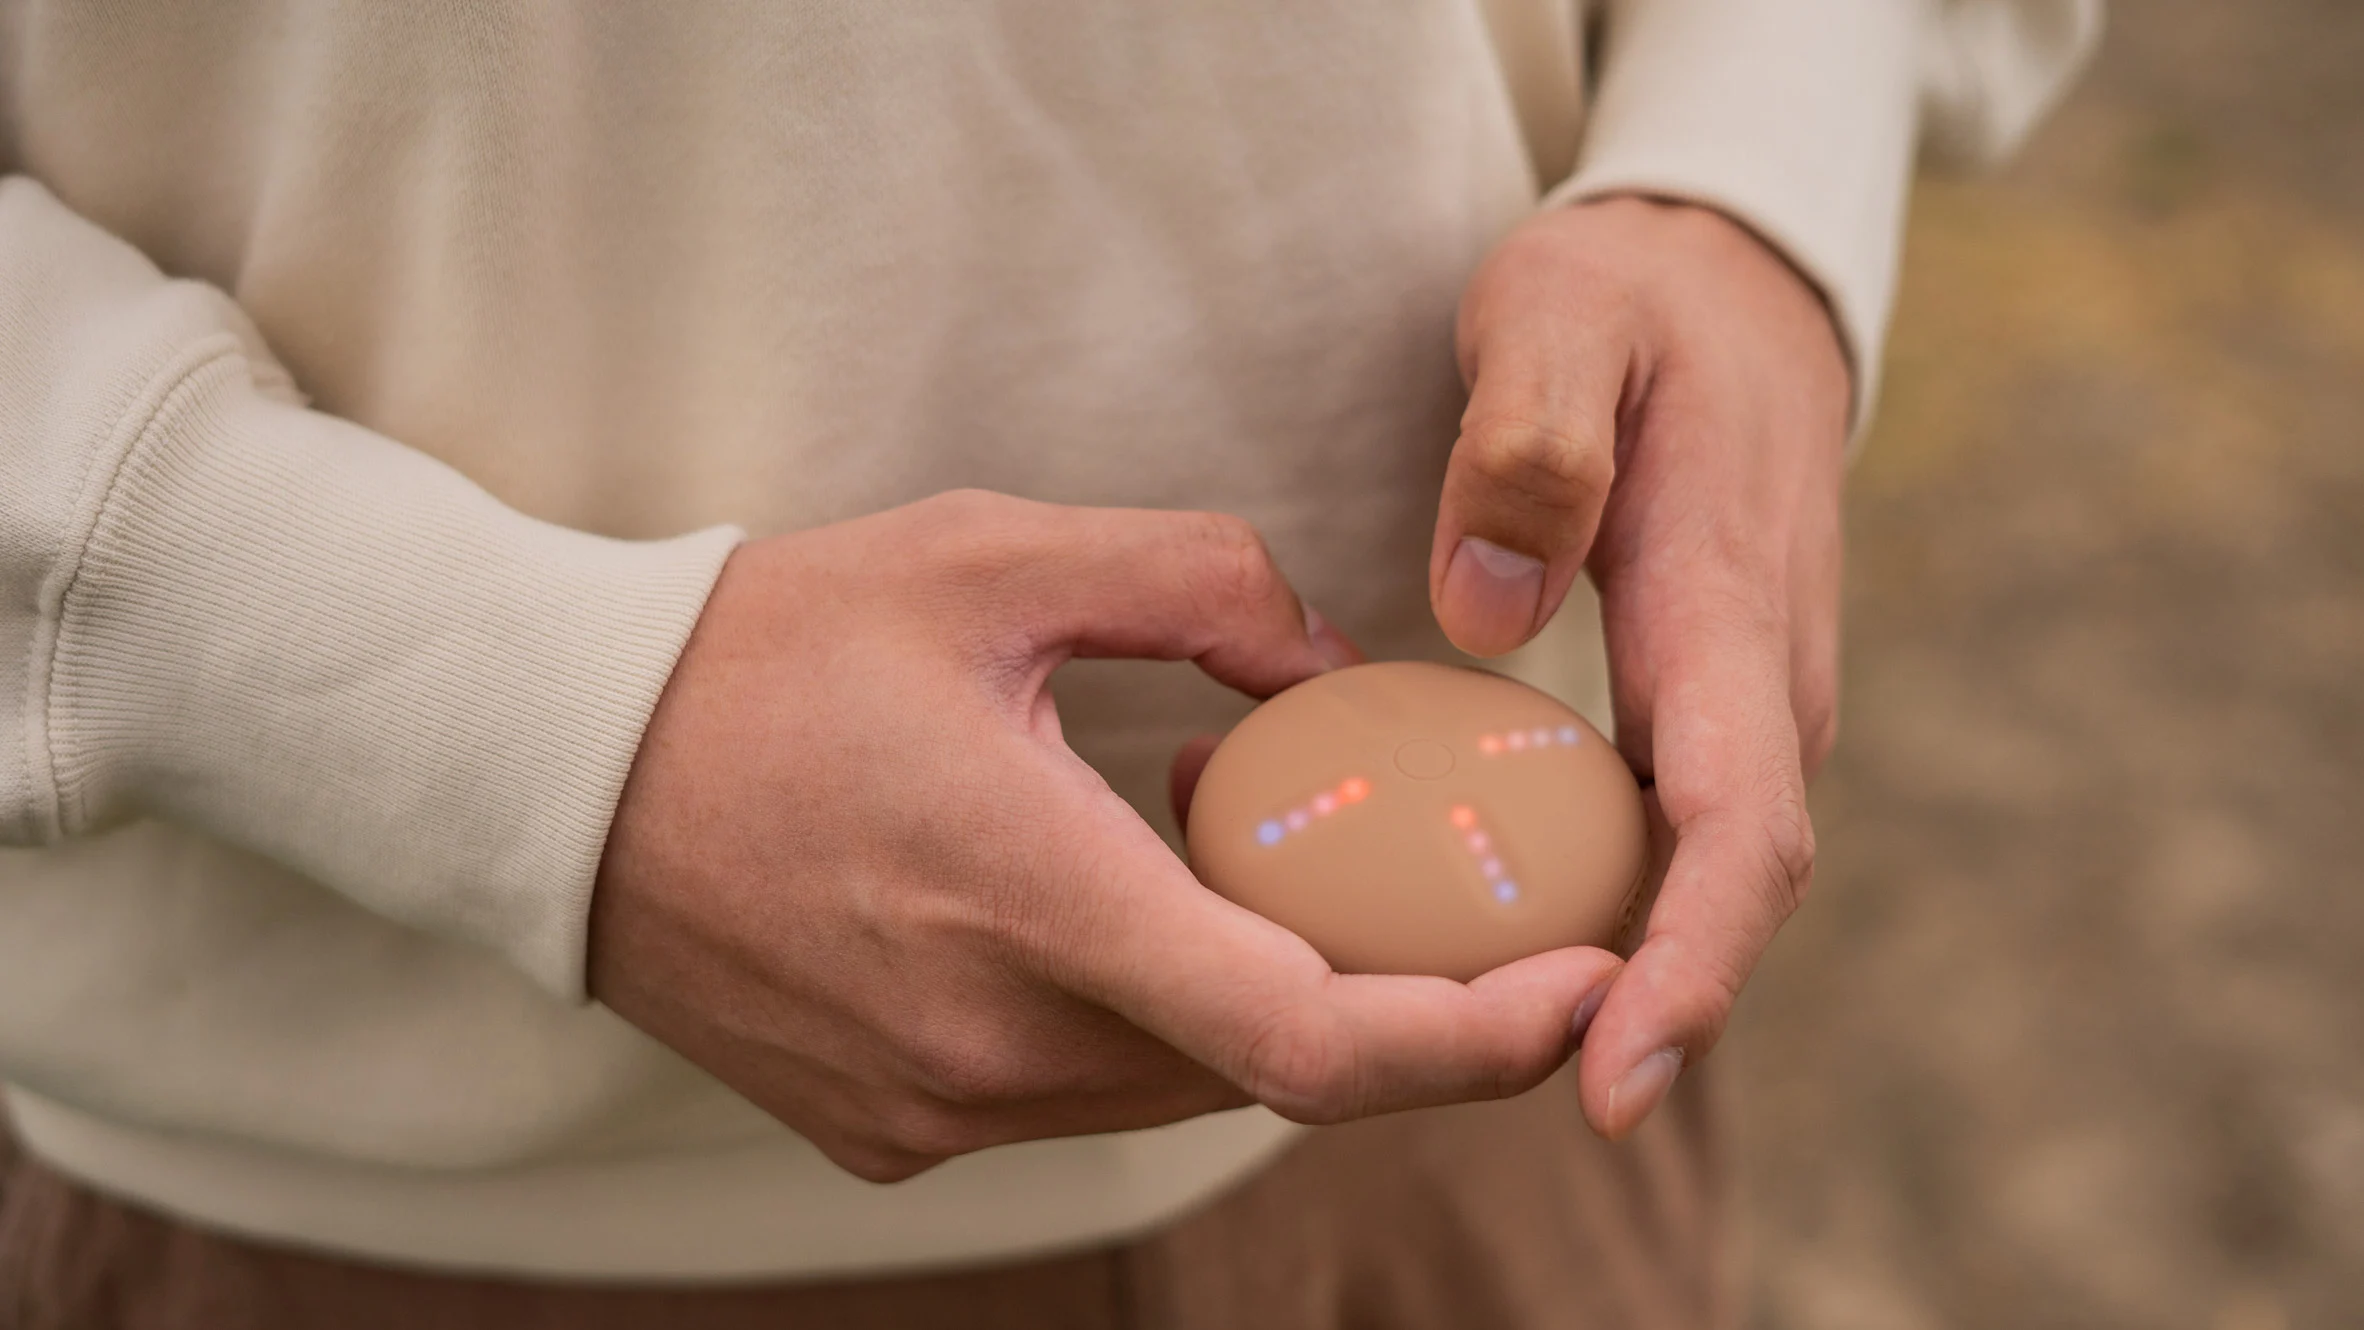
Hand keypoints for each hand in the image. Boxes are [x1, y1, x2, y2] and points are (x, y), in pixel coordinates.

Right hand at [590, 490, 1623, 1181]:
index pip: (1306, 1038)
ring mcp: (930, 1108)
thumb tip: (1329, 663)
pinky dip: (1152, 1025)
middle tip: (1476, 910)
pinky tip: (1133, 917)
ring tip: (1282, 883)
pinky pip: (1080, 1096)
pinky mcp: (889, 1131)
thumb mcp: (988, 557)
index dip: (1476, 1035)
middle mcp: (986, 1044)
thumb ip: (1199, 582)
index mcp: (1025, 899)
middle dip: (1397, 1009)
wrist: (546, 772)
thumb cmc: (763, 649)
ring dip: (1266, 1008)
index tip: (1592, 983)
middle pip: (1264, 1070)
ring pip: (1176, 1090)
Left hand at [1430, 196, 1850, 1138]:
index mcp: (1730, 607)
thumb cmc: (1633, 301)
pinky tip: (1485, 931)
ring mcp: (1742, 701)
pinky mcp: (1704, 706)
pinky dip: (1595, 900)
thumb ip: (1527, 447)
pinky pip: (1661, 833)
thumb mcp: (1558, 317)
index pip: (1739, 829)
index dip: (1687, 968)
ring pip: (1695, 875)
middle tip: (1505, 1101)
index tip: (1613, 1080)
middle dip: (1642, 1014)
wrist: (1730, 288)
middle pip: (1723, 892)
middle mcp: (1762, 684)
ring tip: (1470, 1042)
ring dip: (1614, 970)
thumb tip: (1479, 619)